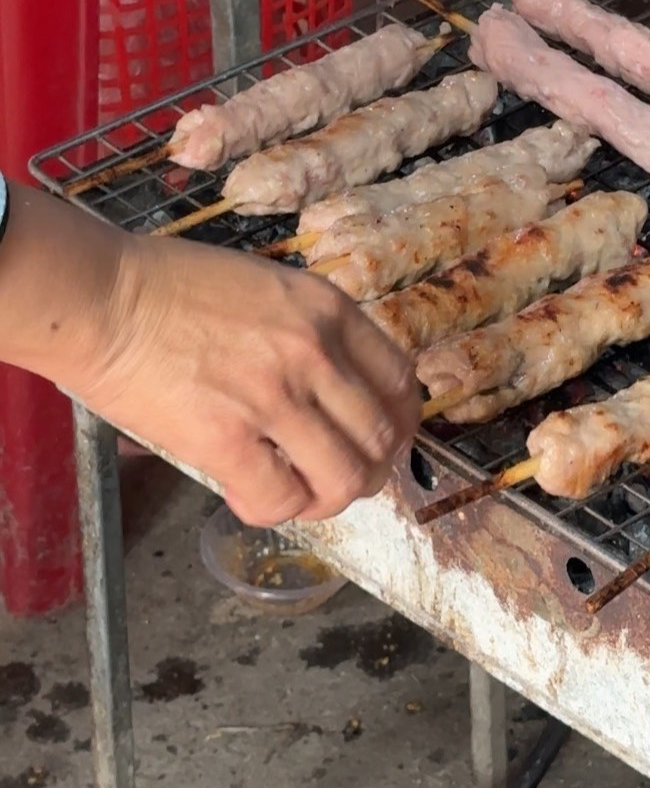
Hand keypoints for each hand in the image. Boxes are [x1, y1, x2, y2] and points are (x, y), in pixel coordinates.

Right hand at [74, 236, 419, 524]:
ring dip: (329, 500)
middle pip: (382, 435)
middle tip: (343, 479)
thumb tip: (333, 384)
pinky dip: (274, 510)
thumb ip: (309, 330)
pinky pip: (280, 498)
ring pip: (344, 476)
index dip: (399, 419)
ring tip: (302, 497)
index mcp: (328, 310)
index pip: (400, 378)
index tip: (383, 436)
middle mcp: (315, 352)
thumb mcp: (268, 287)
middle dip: (371, 469)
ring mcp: (275, 396)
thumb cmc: (170, 286)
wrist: (102, 296)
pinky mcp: (226, 438)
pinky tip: (247, 496)